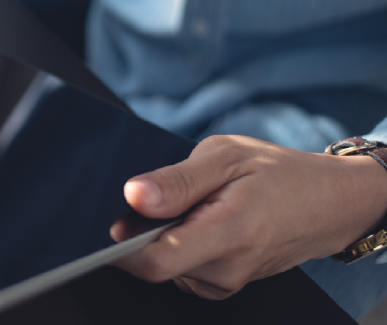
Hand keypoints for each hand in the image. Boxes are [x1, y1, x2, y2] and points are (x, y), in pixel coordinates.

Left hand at [112, 135, 386, 298]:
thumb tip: (133, 196)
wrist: (328, 203)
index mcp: (229, 233)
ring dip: (164, 236)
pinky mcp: (222, 285)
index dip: (121, 247)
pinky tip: (199, 223)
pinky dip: (179, 245)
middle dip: (144, 230)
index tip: (112, 222)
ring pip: (166, 266)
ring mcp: (226, 283)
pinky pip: (180, 269)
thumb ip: (177, 180)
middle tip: (163, 195)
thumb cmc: (278, 173)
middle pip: (155, 263)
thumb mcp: (227, 156)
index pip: (156, 262)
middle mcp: (227, 269)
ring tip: (195, 205)